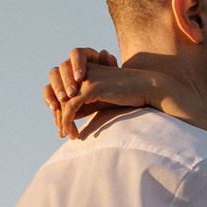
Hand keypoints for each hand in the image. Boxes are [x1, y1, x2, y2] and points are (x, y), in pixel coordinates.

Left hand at [43, 49, 206, 138]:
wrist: (147, 88)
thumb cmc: (127, 95)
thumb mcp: (101, 99)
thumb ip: (84, 103)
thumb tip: (67, 118)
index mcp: (83, 70)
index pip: (61, 89)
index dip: (59, 109)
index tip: (63, 127)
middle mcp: (81, 71)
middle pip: (59, 96)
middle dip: (59, 117)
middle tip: (62, 134)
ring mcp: (85, 78)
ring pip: (63, 102)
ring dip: (63, 122)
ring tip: (68, 136)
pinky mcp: (90, 88)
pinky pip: (70, 107)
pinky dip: (69, 122)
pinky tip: (74, 134)